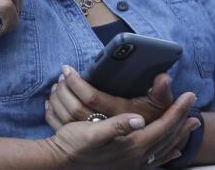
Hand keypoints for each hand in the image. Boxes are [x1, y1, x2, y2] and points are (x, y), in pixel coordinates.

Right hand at [44, 91, 197, 168]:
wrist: (60, 163)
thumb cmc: (74, 145)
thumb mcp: (92, 132)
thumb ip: (117, 126)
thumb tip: (138, 119)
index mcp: (132, 146)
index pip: (162, 126)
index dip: (177, 111)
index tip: (188, 95)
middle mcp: (137, 157)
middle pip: (167, 137)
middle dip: (181, 122)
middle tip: (194, 109)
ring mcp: (132, 164)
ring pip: (163, 149)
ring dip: (177, 136)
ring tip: (188, 127)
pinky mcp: (125, 166)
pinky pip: (154, 159)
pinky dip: (165, 153)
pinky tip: (167, 152)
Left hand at [47, 66, 173, 130]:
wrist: (143, 146)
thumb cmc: (151, 120)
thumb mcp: (159, 106)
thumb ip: (161, 92)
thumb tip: (163, 76)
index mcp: (116, 114)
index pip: (90, 97)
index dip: (76, 82)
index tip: (67, 69)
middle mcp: (102, 127)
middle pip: (73, 107)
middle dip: (64, 88)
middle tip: (61, 75)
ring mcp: (90, 135)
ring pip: (64, 116)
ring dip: (57, 98)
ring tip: (56, 84)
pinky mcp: (81, 139)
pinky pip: (59, 126)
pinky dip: (51, 112)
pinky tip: (50, 101)